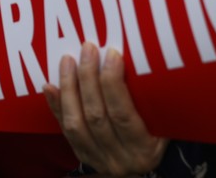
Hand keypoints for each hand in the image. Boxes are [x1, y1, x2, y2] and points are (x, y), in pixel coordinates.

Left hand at [44, 43, 167, 177]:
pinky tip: (49, 86)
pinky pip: (65, 131)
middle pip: (96, 115)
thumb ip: (153, 100)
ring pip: (75, 123)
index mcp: (144, 149)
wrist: (145, 167)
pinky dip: (56, 107)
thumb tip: (139, 59)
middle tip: (88, 48)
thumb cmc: (160, 134)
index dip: (113, 83)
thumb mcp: (166, 123)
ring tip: (67, 60)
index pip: (123, 115)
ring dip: (69, 88)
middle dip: (88, 77)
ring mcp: (99, 159)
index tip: (112, 54)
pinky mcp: (83, 156)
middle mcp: (120, 158)